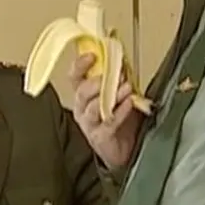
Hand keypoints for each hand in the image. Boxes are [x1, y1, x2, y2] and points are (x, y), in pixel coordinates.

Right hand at [69, 53, 142, 168]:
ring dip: (111, 95)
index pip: (74, 77)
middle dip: (96, 82)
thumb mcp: (119, 94)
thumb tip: (122, 57)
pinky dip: (120, 111)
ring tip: (125, 87)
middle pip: (81, 93)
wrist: (124, 150)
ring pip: (92, 108)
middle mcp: (82, 109)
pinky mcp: (100, 137)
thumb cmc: (120, 120)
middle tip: (113, 74)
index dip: (80, 65)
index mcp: (83, 95)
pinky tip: (129, 103)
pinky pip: (108, 123)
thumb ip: (117, 77)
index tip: (92, 55)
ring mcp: (89, 124)